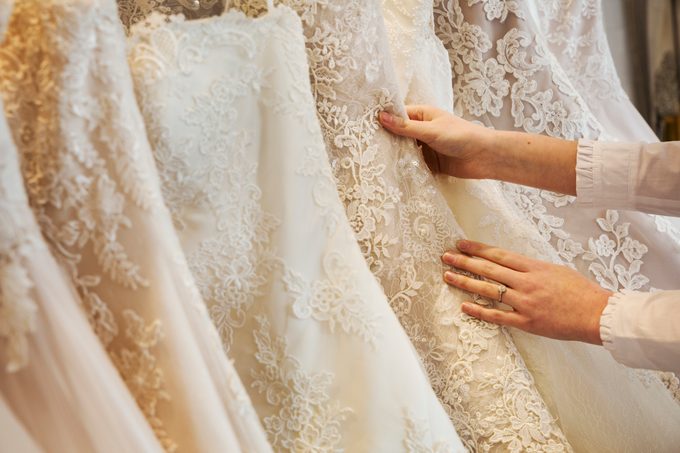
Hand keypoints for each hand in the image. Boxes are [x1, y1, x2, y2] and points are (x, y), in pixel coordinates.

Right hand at [379, 105, 578, 194]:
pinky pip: (412, 165)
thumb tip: (381, 117)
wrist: (484, 158)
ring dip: (393, 155)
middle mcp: (422, 130)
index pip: (398, 115)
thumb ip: (406, 127)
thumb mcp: (431, 130)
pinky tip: (389, 172)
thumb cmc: (461, 136)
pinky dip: (403, 168)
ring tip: (371, 160)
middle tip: (362, 145)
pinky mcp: (428, 164)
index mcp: (423, 115)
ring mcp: (425, 147)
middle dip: (385, 139)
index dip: (382, 119)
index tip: (363, 125)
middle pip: (398, 134)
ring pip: (404, 150)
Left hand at [441, 240, 611, 344]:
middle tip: (446, 257)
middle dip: (464, 262)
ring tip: (448, 276)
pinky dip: (480, 311)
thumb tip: (512, 265)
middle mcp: (526, 283)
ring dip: (466, 282)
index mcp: (534, 267)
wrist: (598, 314)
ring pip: (488, 290)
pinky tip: (465, 306)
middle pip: (488, 270)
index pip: (499, 255)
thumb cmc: (581, 291)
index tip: (461, 244)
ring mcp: (525, 303)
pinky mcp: (527, 322)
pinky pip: (498, 316)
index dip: (478, 248)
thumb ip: (532, 268)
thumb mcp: (556, 270)